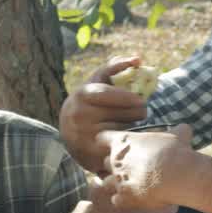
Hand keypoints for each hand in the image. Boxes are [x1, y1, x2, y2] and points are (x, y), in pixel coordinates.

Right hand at [59, 57, 148, 173]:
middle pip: (121, 112)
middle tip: (142, 111)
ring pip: (122, 129)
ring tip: (129, 122)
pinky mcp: (90, 153)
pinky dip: (125, 140)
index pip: (109, 94)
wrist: (69, 133)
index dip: (128, 97)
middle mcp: (79, 114)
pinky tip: (125, 137)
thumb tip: (138, 59)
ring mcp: (83, 135)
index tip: (141, 100)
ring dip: (132, 125)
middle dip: (137, 111)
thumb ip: (115, 68)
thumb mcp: (96, 83)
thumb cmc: (89, 102)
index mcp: (82, 94)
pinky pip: (118, 145)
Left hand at [98, 124, 195, 208]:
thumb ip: (177, 131)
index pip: (102, 138)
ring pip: (105, 182)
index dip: (107, 141)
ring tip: (129, 184)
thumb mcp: (178, 135)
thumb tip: (185, 129)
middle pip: (104, 162)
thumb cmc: (175, 151)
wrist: (176, 175)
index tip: (115, 144)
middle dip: (113, 164)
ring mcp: (117, 181)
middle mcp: (115, 161)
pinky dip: (123, 200)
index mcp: (123, 142)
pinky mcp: (124, 198)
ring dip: (115, 183)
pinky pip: (116, 200)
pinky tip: (134, 197)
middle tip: (129, 166)